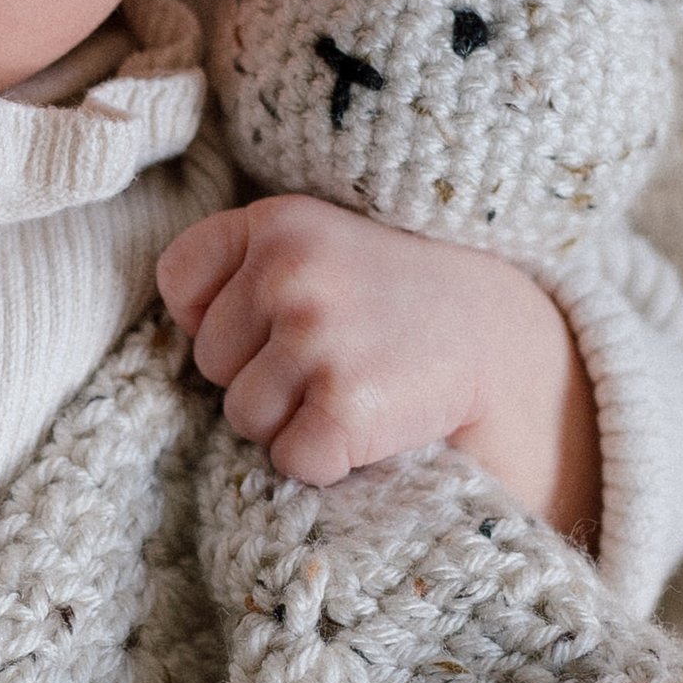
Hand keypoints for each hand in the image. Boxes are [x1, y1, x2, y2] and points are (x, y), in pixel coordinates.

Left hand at [157, 195, 601, 546]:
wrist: (504, 340)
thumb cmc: (395, 300)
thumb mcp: (321, 245)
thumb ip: (244, 268)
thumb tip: (178, 333)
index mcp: (278, 222)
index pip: (180, 279)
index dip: (212, 315)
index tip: (271, 320)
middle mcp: (290, 271)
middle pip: (209, 362)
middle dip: (260, 375)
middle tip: (336, 357)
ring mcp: (318, 337)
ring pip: (242, 417)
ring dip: (291, 422)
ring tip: (354, 387)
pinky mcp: (344, 404)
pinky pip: (291, 459)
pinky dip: (327, 460)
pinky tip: (370, 423)